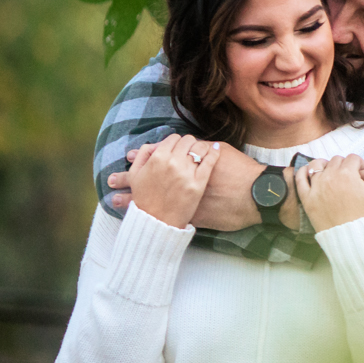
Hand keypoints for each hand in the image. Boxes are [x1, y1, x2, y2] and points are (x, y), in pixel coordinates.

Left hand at [110, 142, 270, 231]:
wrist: (252, 195)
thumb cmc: (239, 172)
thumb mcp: (221, 152)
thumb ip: (203, 148)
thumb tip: (195, 143)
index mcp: (183, 164)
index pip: (156, 157)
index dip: (141, 156)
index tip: (129, 156)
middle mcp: (177, 181)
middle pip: (146, 178)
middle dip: (127, 179)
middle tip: (111, 180)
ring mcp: (181, 199)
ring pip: (149, 199)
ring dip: (130, 199)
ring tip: (114, 200)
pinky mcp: (188, 215)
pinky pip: (162, 215)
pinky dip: (146, 216)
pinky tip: (135, 218)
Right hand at [126, 133, 221, 228]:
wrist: (157, 221)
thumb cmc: (145, 199)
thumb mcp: (135, 176)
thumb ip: (143, 156)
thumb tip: (153, 144)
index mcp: (157, 158)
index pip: (173, 138)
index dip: (176, 142)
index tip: (179, 147)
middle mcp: (173, 162)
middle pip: (188, 141)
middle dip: (188, 144)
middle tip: (189, 150)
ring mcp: (187, 172)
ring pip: (200, 148)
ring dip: (201, 147)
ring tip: (202, 151)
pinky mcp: (199, 182)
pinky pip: (210, 160)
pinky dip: (214, 152)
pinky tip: (215, 150)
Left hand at [295, 155, 363, 230]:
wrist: (353, 239)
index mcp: (348, 174)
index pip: (353, 158)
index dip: (360, 165)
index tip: (362, 175)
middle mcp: (330, 177)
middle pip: (336, 160)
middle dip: (345, 166)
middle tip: (350, 179)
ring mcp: (316, 188)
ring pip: (317, 165)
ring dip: (325, 166)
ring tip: (331, 175)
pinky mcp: (307, 199)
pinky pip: (300, 178)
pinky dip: (304, 171)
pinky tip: (310, 173)